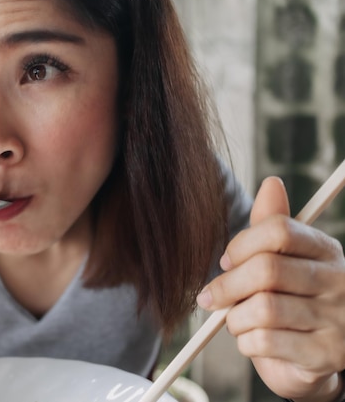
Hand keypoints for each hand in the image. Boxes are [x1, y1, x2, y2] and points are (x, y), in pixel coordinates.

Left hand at [197, 177, 344, 400]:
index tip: (225, 261)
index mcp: (325, 251)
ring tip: (236, 320)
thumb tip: (270, 183)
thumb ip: (271, 226)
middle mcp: (338, 281)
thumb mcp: (283, 260)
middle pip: (266, 270)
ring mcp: (336, 319)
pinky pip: (266, 341)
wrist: (313, 358)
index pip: (279, 230)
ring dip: (235, 318)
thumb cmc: (291, 301)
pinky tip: (250, 340)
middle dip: (226, 285)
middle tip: (210, 297)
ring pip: (263, 308)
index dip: (241, 245)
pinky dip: (245, 342)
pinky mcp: (325, 354)